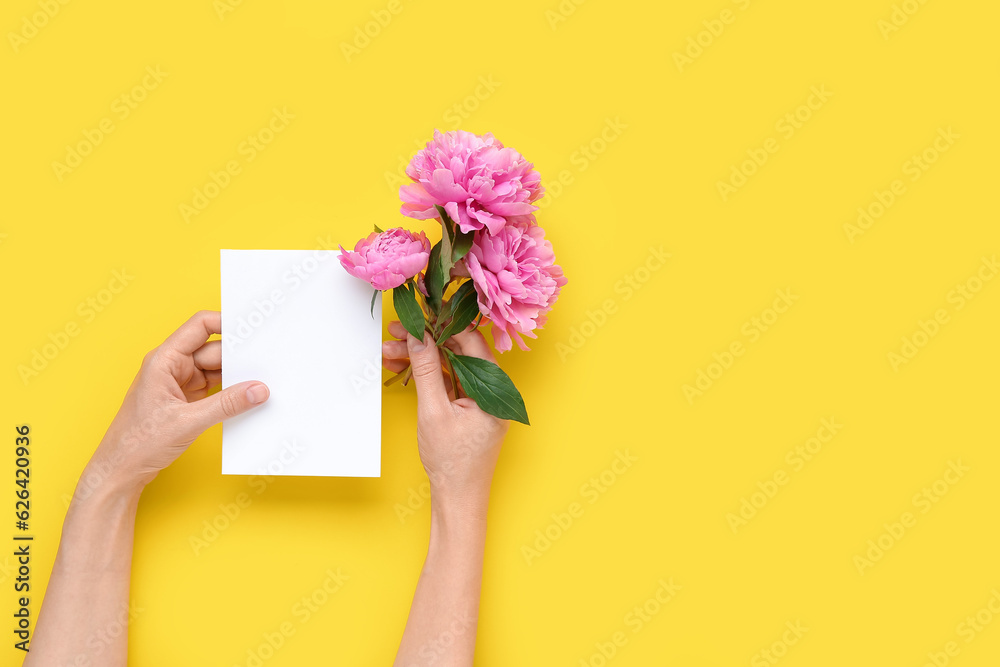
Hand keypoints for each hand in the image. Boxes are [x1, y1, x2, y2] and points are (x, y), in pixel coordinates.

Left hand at [80, 310, 268, 497]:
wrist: (121, 470)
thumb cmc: (138, 442)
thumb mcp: (188, 422)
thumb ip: (227, 404)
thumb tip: (258, 390)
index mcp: (165, 360)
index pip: (200, 326)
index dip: (226, 323)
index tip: (252, 330)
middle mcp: (172, 366)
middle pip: (214, 350)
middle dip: (238, 357)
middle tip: (266, 364)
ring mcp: (180, 383)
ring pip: (217, 369)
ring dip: (236, 377)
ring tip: (259, 384)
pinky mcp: (187, 400)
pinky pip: (215, 387)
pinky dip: (230, 392)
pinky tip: (246, 398)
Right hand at [382, 321, 508, 503]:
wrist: (458, 498)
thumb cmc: (452, 462)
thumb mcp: (434, 412)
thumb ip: (426, 371)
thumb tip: (418, 336)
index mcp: (496, 389)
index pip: (472, 342)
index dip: (442, 326)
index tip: (417, 317)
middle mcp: (493, 390)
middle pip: (458, 352)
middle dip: (425, 341)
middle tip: (396, 332)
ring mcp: (481, 399)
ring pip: (450, 365)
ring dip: (421, 357)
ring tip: (389, 350)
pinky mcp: (468, 408)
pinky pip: (448, 381)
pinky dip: (427, 374)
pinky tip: (401, 365)